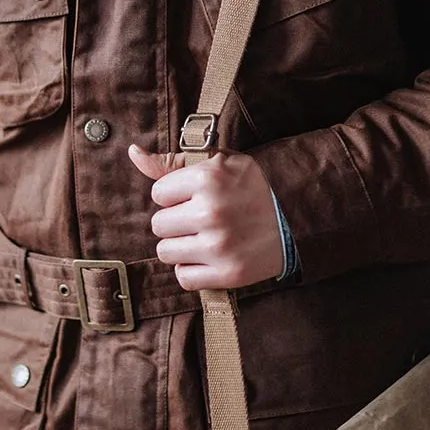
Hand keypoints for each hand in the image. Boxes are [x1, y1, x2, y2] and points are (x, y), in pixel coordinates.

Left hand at [128, 144, 284, 290]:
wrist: (296, 216)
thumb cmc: (250, 186)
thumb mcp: (217, 162)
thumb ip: (171, 161)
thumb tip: (132, 152)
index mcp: (207, 179)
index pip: (158, 194)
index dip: (174, 196)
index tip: (194, 197)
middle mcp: (210, 212)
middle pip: (158, 225)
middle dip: (175, 222)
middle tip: (199, 219)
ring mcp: (219, 245)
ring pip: (166, 252)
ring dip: (180, 247)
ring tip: (202, 237)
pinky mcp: (228, 273)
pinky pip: (184, 277)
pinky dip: (192, 270)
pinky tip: (207, 257)